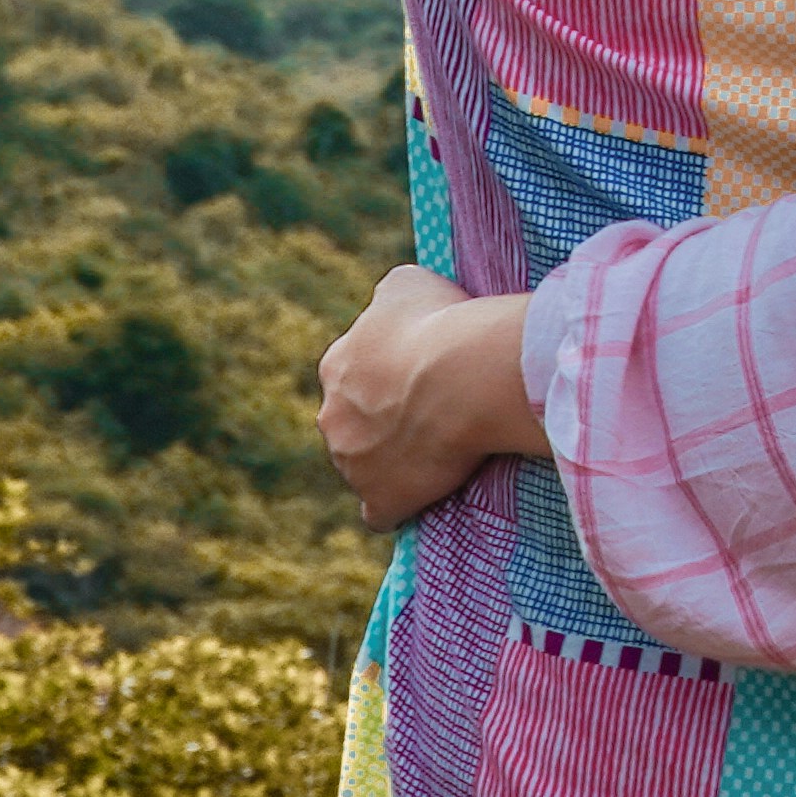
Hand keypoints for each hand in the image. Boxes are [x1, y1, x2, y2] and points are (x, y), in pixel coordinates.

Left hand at [315, 264, 541, 529]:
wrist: (462, 377)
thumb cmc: (439, 322)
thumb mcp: (405, 284)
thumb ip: (386, 303)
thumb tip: (387, 310)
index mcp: (335, 366)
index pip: (352, 376)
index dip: (387, 376)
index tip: (421, 374)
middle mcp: (333, 417)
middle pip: (353, 424)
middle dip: (382, 421)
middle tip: (431, 411)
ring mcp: (352, 465)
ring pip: (364, 467)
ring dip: (391, 461)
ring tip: (437, 449)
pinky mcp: (380, 500)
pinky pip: (381, 512)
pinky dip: (396, 505)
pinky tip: (419, 496)